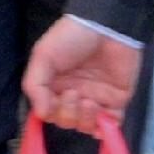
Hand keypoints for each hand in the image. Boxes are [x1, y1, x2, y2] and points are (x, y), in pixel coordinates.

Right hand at [23, 14, 140, 131]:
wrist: (107, 26)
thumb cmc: (71, 38)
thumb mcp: (43, 56)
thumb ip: (35, 86)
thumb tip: (41, 115)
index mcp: (54, 86)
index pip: (48, 112)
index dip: (51, 112)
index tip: (54, 100)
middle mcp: (73, 95)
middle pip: (66, 121)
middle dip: (68, 114)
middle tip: (74, 94)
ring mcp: (96, 98)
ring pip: (87, 126)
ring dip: (86, 120)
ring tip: (90, 102)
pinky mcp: (117, 99)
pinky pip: (111, 123)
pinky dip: (107, 127)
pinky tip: (102, 119)